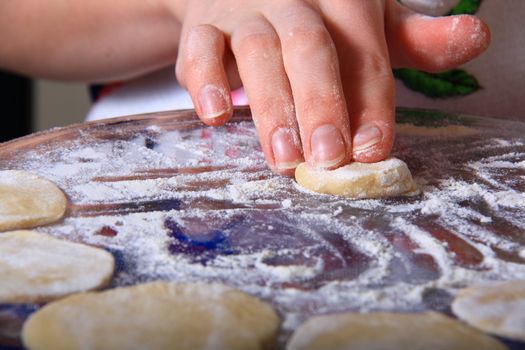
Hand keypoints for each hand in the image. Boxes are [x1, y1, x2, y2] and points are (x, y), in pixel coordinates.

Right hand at [172, 0, 489, 174]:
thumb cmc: (314, 22)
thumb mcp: (365, 29)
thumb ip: (413, 41)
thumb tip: (475, 37)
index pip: (365, 49)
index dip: (372, 102)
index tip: (373, 152)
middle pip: (311, 47)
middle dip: (322, 106)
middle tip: (327, 159)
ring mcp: (245, 7)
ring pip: (258, 51)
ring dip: (272, 108)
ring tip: (283, 158)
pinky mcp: (204, 23)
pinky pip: (200, 49)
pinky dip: (206, 81)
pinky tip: (217, 115)